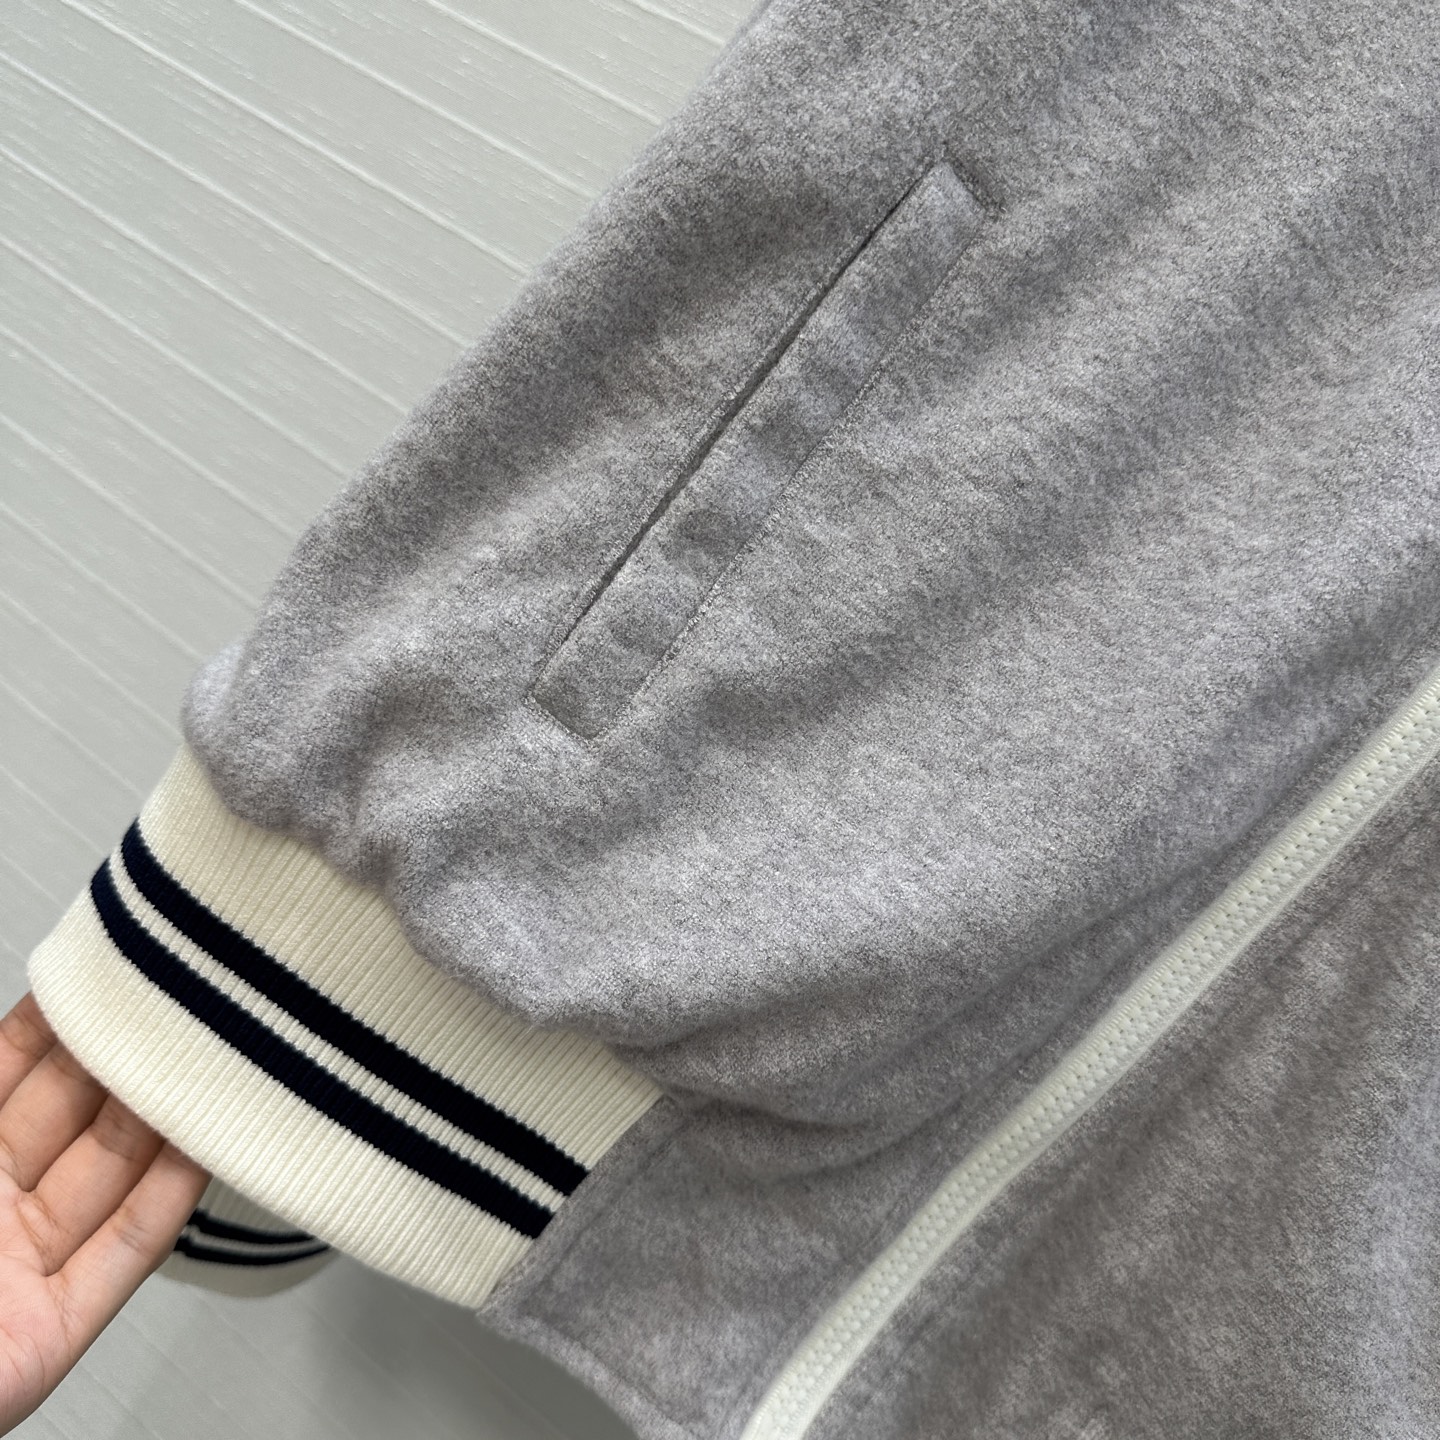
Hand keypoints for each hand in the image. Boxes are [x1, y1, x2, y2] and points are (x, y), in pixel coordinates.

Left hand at [0, 989, 210, 1433]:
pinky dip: (170, 1200)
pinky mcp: (46, 1336)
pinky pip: (121, 1255)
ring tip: (205, 1063)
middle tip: (175, 1009)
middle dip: (124, 1060)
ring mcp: (15, 1273)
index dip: (56, 1024)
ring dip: (161, 1119)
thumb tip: (25, 1019)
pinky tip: (203, 1148)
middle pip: (71, 1118)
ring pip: (109, 1177)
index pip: (8, 1072)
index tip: (107, 974)